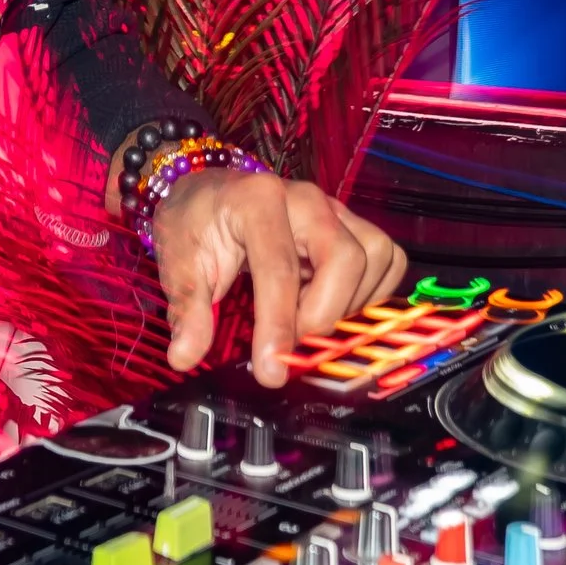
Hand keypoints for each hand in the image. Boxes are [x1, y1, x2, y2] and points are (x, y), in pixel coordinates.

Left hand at [151, 170, 407, 385]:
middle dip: (323, 315)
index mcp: (257, 200)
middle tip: (292, 346)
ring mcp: (336, 208)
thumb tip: (185, 356)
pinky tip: (331, 307)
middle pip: (344, 258)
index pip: (279, 268)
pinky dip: (369, 294)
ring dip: (348, 305)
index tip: (271, 370)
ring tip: (306, 322)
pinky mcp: (354, 224)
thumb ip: (187, 309)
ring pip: (376, 257)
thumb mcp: (178, 262)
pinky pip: (387, 260)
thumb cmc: (197, 224)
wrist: (212, 193)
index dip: (278, 325)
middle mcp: (306, 198)